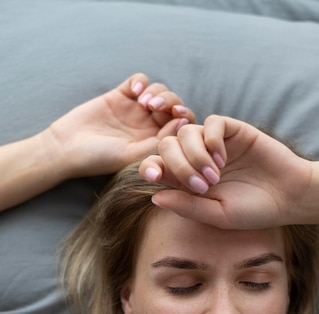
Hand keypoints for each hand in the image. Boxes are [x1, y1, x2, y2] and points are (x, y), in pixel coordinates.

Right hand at [43, 73, 194, 178]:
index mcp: (156, 143)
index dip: (184, 117)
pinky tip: (134, 91)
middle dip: (170, 101)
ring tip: (143, 102)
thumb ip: (158, 142)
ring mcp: (134, 110)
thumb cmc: (99, 159)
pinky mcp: (120, 95)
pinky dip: (141, 81)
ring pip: (159, 91)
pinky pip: (139, 80)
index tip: (177, 115)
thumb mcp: (133, 156)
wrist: (67, 148)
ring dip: (157, 92)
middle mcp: (149, 126)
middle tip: (156, 107)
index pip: (181, 126)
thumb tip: (183, 124)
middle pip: (173, 105)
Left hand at [139, 115, 312, 229]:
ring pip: (187, 132)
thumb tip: (154, 197)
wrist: (289, 197)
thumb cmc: (253, 212)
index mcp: (188, 180)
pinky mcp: (234, 131)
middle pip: (167, 145)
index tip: (153, 177)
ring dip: (195, 155)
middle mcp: (198, 159)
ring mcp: (216, 143)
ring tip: (215, 177)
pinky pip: (212, 122)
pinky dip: (211, 139)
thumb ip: (188, 206)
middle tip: (201, 186)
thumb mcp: (217, 215)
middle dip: (177, 164)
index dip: (150, 168)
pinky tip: (222, 159)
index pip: (159, 166)